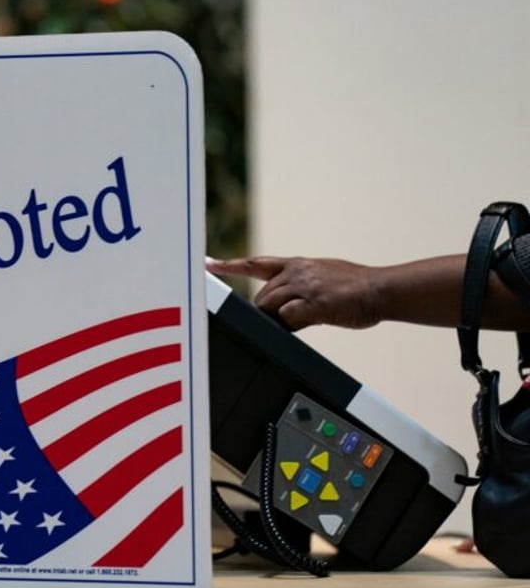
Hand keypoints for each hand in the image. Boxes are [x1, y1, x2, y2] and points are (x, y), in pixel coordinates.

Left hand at [206, 256, 380, 330]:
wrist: (380, 290)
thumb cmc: (354, 289)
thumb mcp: (321, 278)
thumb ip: (298, 287)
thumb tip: (284, 306)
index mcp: (296, 265)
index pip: (256, 263)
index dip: (230, 265)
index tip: (207, 264)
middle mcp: (296, 271)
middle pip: (261, 297)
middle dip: (268, 312)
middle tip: (293, 318)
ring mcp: (304, 286)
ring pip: (269, 306)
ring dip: (279, 319)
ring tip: (308, 317)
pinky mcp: (314, 303)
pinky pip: (287, 318)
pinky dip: (292, 325)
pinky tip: (311, 321)